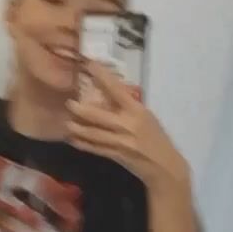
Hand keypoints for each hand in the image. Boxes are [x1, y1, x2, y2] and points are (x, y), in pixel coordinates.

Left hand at [66, 60, 191, 189]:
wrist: (165, 166)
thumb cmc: (156, 137)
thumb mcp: (146, 116)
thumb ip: (128, 106)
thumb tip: (108, 93)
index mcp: (137, 110)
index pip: (116, 89)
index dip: (102, 77)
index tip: (89, 65)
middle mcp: (127, 124)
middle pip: (99, 115)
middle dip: (81, 109)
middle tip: (69, 103)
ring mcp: (121, 142)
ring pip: (94, 133)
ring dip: (78, 128)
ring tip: (67, 123)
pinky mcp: (116, 156)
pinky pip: (96, 148)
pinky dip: (83, 144)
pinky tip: (73, 140)